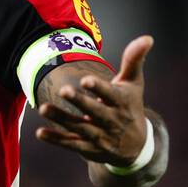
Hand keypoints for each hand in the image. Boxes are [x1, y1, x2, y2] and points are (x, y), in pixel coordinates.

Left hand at [35, 35, 153, 166]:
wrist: (135, 146)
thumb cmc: (130, 106)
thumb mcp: (134, 84)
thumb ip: (134, 61)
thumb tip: (148, 37)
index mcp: (122, 103)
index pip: (111, 95)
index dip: (99, 88)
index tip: (85, 79)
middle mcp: (112, 121)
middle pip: (95, 112)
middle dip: (80, 102)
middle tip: (64, 90)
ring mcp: (100, 136)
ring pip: (79, 128)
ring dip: (61, 119)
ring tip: (43, 108)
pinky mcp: (88, 149)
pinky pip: (71, 144)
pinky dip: (56, 139)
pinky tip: (40, 132)